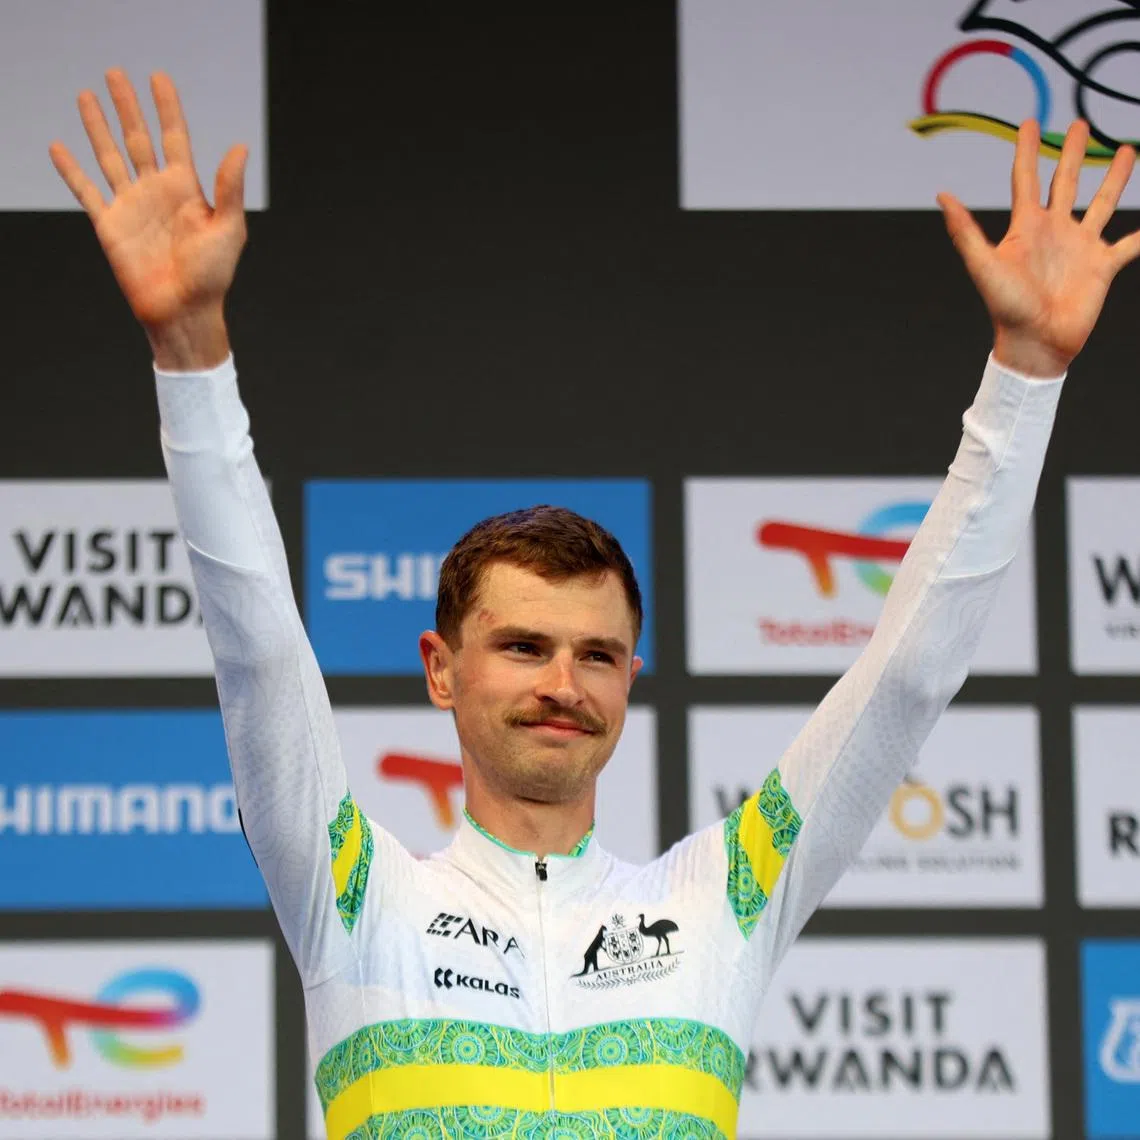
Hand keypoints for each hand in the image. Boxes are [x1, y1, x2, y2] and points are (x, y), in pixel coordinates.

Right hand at [49, 70, 247, 368]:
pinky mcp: (109, 226)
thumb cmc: (212, 276)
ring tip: (87, 96)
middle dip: (127, 107)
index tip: (158, 78)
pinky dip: (71, 170)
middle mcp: (156, 193)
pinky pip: (86, 191)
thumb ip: (229, 188)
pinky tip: (60, 147)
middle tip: (116, 74)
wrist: (184, 312)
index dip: (167, 108)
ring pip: (110, 156)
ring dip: (97, 128)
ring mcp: (131, 207)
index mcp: (186, 190)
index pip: (174, 138)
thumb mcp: (229, 228)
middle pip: (138, 138)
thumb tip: (240, 148)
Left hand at [937, 120, 1139, 377]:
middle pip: (1065, 182)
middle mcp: (1054, 232)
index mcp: (1027, 228)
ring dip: (1114, 178)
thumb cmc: (1006, 308)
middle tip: (1078, 125)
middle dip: (1071, 153)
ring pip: (1102, 203)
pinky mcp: (1102, 266)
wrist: (1035, 343)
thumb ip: (965, 231)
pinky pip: (1130, 244)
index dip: (1026, 150)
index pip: (1026, 178)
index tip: (1029, 121)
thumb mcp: (984, 266)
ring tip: (1125, 149)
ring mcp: (1080, 247)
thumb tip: (942, 195)